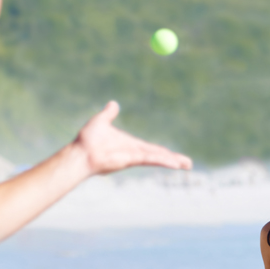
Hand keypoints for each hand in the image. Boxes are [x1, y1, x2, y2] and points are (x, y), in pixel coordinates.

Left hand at [73, 101, 191, 174]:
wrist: (81, 151)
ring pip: (158, 158)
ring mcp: (134, 157)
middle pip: (159, 155)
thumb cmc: (88, 140)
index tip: (174, 156)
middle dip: (174, 159)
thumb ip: (109, 113)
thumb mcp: (101, 120)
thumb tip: (113, 103)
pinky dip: (163, 160)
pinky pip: (150, 158)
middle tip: (188, 164)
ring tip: (187, 165)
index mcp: (130, 145)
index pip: (151, 149)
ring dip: (173, 161)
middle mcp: (134, 152)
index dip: (164, 153)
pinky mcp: (131, 159)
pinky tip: (174, 163)